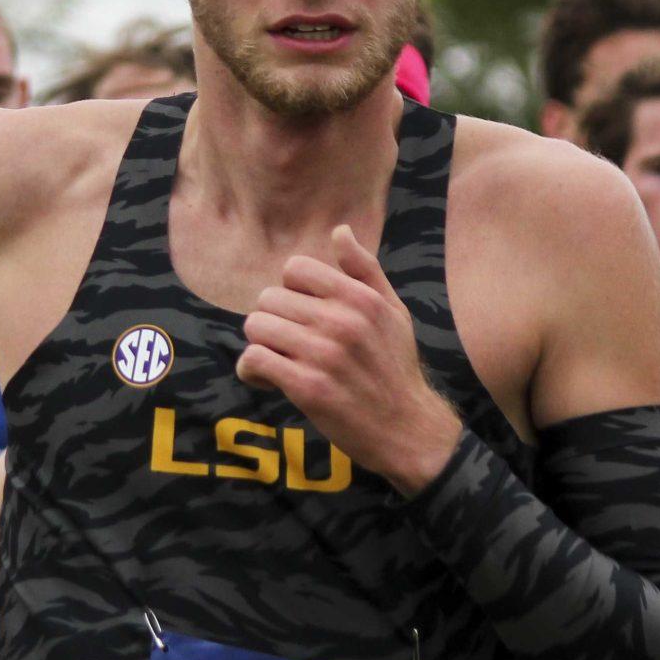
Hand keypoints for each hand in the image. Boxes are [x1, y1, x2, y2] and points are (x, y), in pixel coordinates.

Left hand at [235, 225, 463, 490]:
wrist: (407, 428)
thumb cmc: (397, 367)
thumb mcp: (394, 311)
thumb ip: (365, 269)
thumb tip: (340, 231)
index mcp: (359, 297)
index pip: (295, 268)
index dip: (291, 290)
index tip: (301, 314)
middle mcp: (341, 321)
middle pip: (268, 298)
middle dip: (273, 320)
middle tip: (288, 343)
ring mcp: (323, 354)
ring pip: (256, 326)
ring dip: (260, 345)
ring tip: (278, 360)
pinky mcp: (307, 387)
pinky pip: (253, 360)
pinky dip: (251, 370)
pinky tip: (267, 379)